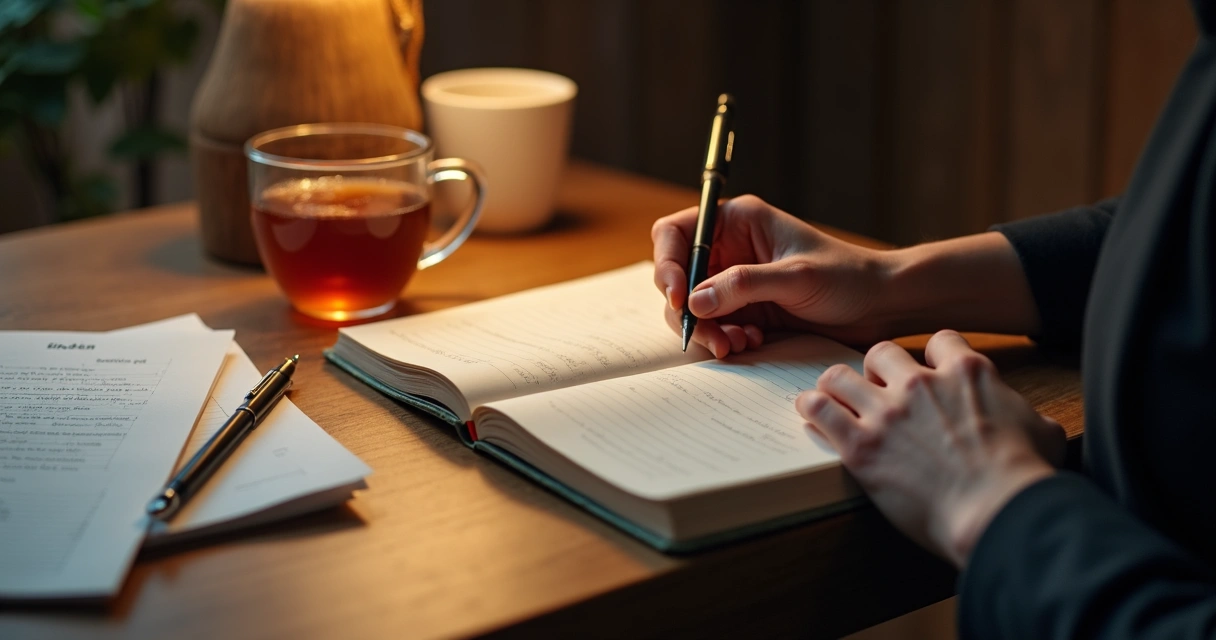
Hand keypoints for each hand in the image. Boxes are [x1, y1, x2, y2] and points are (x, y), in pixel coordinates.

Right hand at [652, 196, 899, 357]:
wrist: (879, 306)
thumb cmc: (847, 277)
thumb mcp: (795, 278)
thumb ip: (743, 286)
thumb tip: (695, 302)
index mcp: (738, 221)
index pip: (677, 233)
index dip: (668, 264)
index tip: (679, 298)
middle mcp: (730, 248)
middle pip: (679, 275)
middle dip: (687, 308)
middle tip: (707, 335)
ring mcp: (734, 280)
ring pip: (693, 306)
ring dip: (706, 329)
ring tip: (734, 344)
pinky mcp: (744, 308)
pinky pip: (714, 325)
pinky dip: (723, 338)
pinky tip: (749, 343)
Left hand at [796, 330, 1064, 566]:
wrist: (995, 510)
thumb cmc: (1024, 477)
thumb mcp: (1042, 433)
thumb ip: (1030, 417)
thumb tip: (1038, 427)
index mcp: (967, 373)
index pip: (939, 341)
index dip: (930, 355)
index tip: (924, 369)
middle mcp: (921, 383)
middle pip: (880, 352)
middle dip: (875, 369)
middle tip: (874, 389)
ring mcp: (887, 412)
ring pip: (840, 375)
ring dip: (835, 385)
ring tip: (830, 396)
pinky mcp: (860, 444)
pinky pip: (820, 410)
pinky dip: (811, 408)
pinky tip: (809, 411)